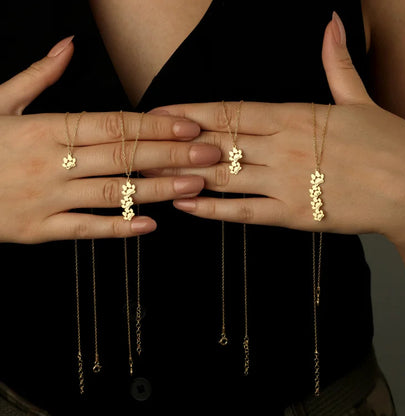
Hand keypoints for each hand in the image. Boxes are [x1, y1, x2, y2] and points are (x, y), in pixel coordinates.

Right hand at [0, 37, 220, 243]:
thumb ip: (37, 76)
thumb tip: (67, 46)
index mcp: (44, 127)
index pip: (112, 124)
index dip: (154, 126)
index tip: (189, 126)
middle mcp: (50, 162)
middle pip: (122, 157)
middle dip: (171, 156)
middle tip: (209, 155)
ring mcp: (45, 199)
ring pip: (112, 193)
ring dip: (157, 191)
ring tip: (193, 186)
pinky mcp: (38, 230)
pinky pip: (85, 229)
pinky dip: (118, 228)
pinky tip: (149, 226)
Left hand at [145, 14, 404, 249]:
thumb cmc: (389, 145)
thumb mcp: (359, 99)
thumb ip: (335, 64)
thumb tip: (331, 24)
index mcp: (297, 115)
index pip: (233, 110)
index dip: (193, 112)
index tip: (163, 115)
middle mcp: (284, 146)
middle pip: (219, 141)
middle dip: (178, 143)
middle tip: (145, 144)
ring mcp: (286, 182)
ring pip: (225, 176)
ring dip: (186, 174)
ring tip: (154, 174)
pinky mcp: (293, 214)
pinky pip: (244, 211)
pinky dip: (213, 209)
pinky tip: (188, 206)